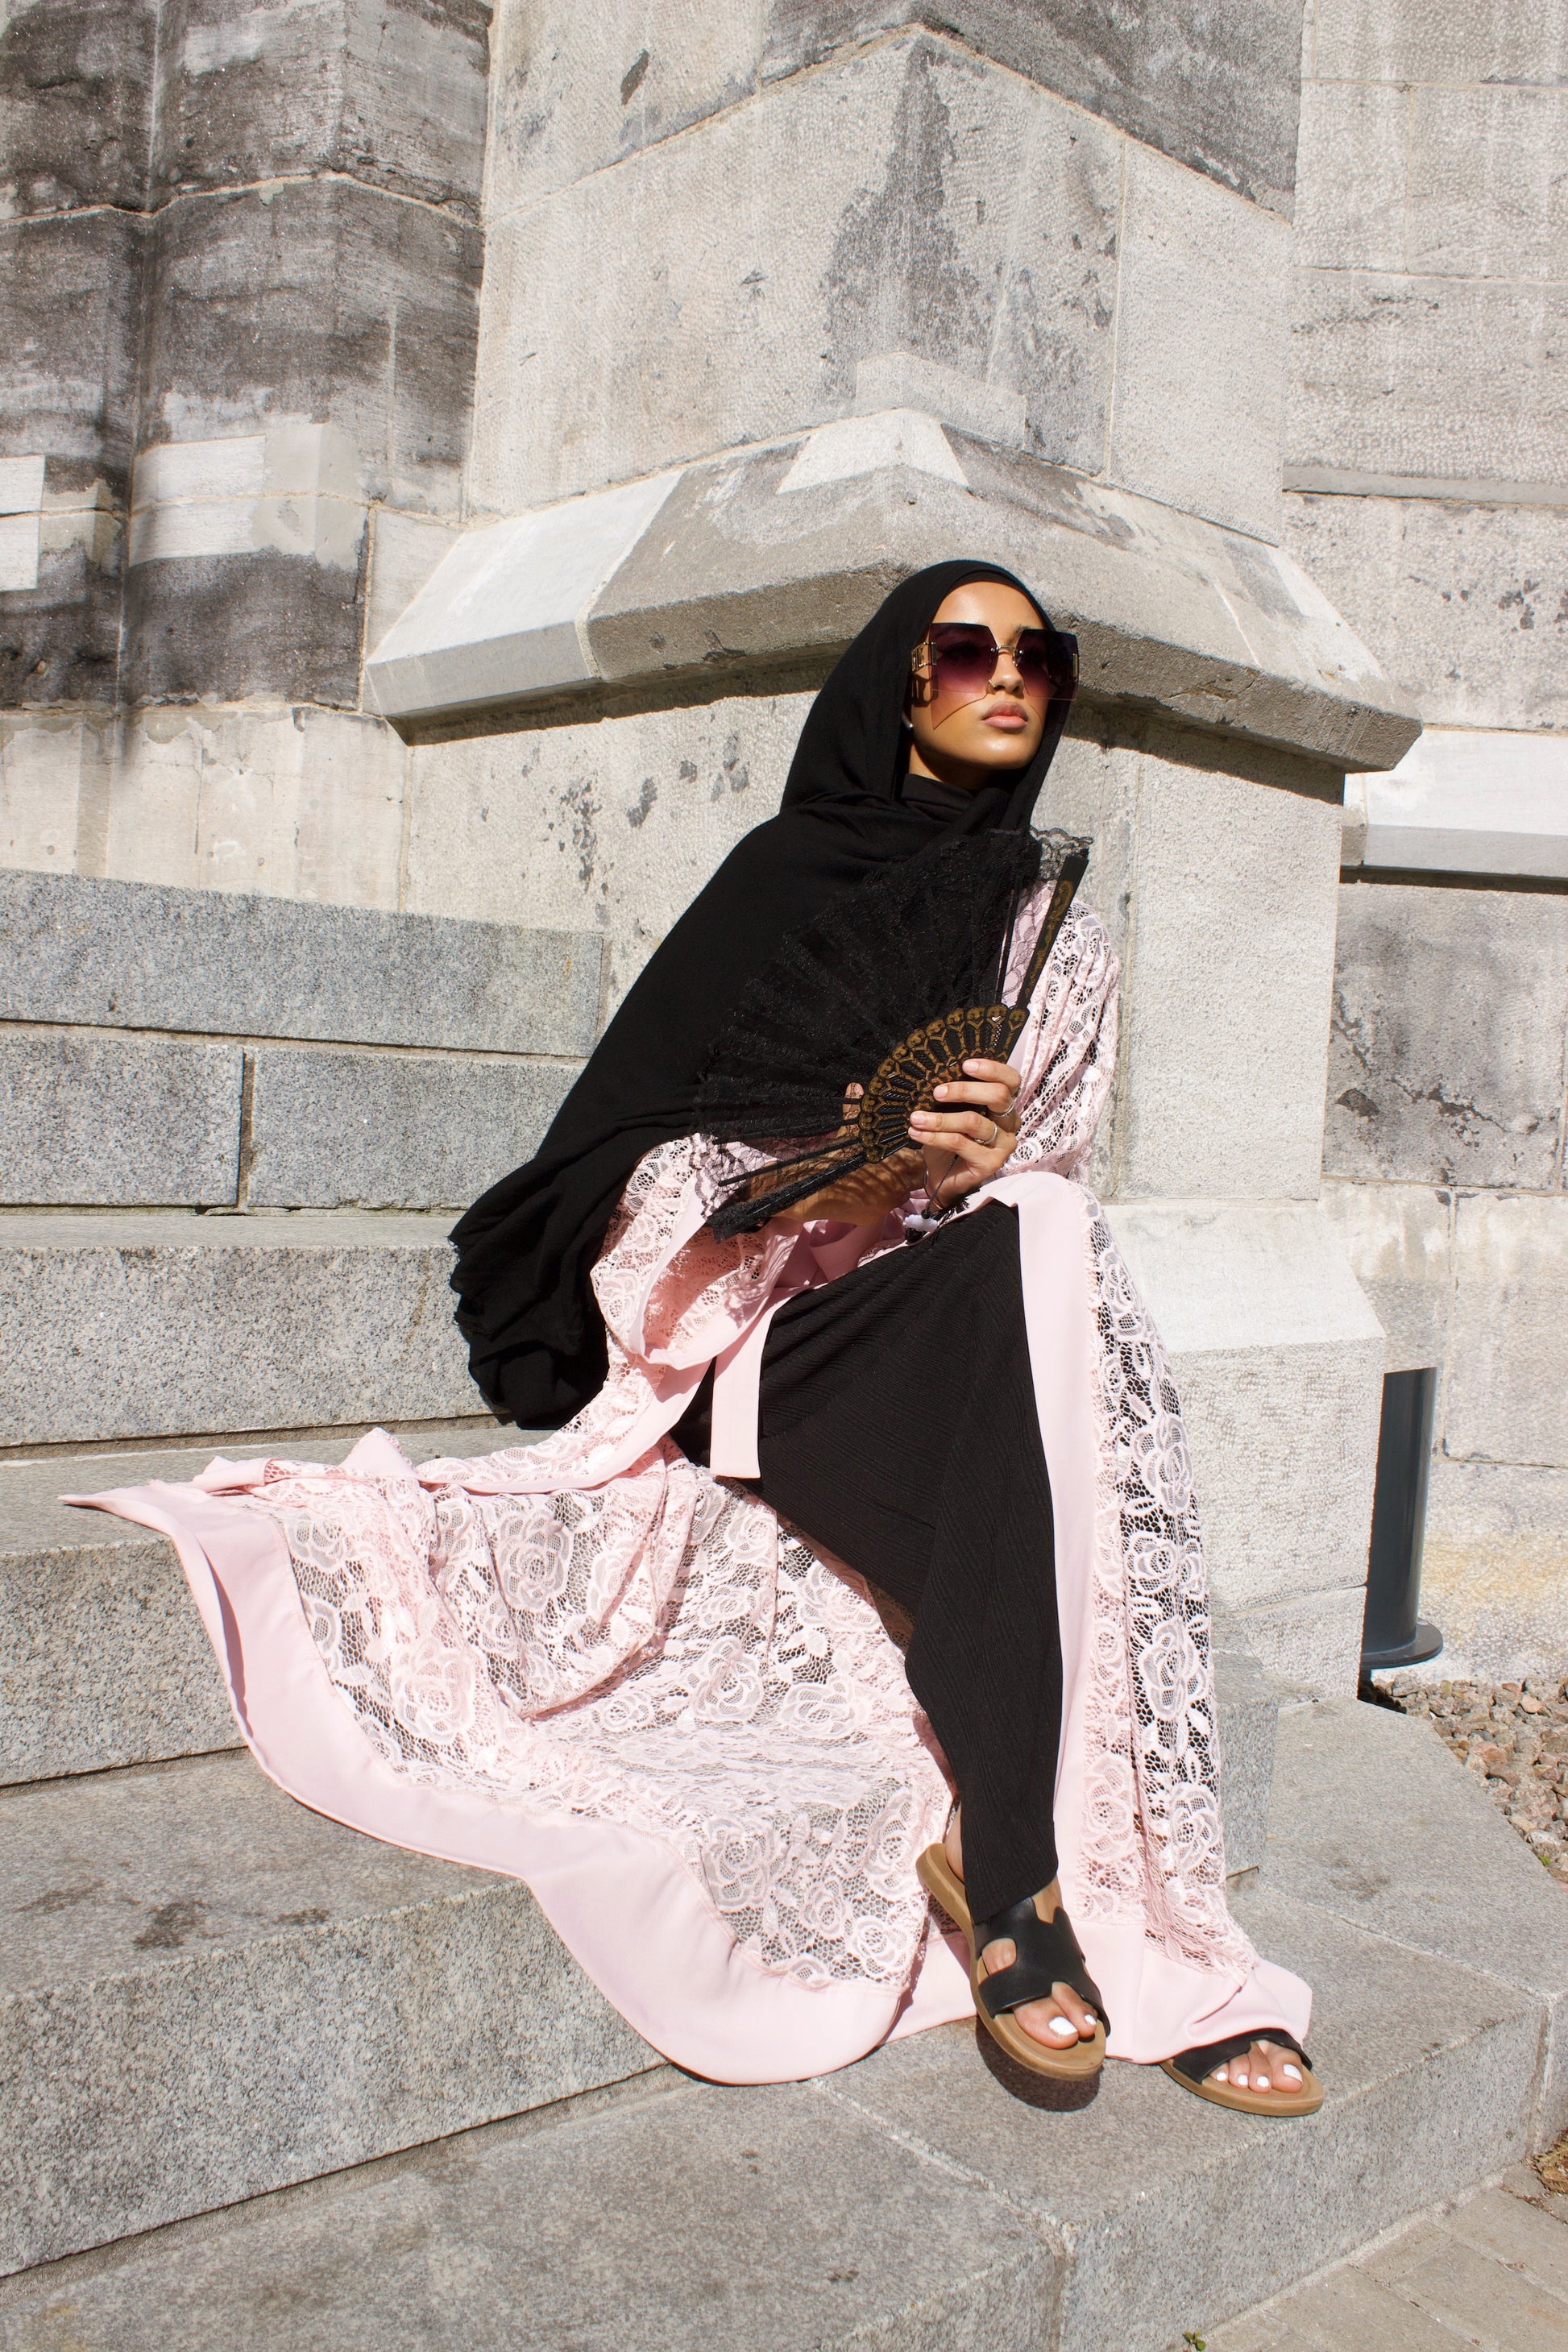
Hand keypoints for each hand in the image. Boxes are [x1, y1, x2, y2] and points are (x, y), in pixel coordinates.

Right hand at [766, 1084, 920, 1229]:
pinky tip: (864, 1193)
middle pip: (912, 1181)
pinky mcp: (873, 1219)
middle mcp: (897, 1189)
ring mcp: (886, 1207)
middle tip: (891, 1165)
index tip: (904, 1152)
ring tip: (877, 1178)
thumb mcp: (846, 1134)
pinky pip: (881, 1209)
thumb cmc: (833, 1160)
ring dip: (892, 1188)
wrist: (812, 1192)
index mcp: (896, 1166)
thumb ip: (856, 1114)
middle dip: (904, 1173)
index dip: (912, 1157)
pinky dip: (876, 1201)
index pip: (918, 1163)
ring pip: (899, 1196)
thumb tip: (856, 1085)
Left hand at [908, 1057, 1020, 1208]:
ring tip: (917, 1118)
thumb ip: (954, 1096)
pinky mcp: (990, 1163)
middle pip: (998, 1096)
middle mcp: (1010, 1123)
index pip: (1010, 1080)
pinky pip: (960, 1143)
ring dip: (940, 1118)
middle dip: (964, 1090)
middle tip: (937, 1092)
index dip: (992, 1069)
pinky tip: (917, 1133)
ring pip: (973, 1121)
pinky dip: (935, 1136)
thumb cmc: (949, 1140)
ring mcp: (1003, 1144)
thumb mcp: (952, 1112)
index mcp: (1004, 1106)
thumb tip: (935, 1074)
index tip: (965, 1064)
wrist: (944, 1177)